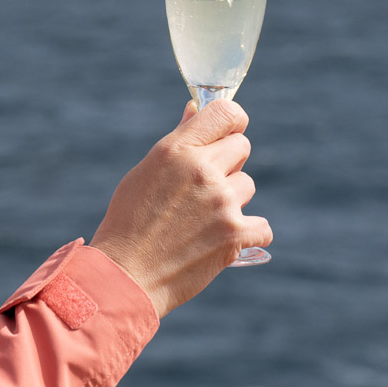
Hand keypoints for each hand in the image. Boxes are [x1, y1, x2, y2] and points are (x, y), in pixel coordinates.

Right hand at [88, 98, 270, 316]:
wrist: (125, 275)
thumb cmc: (129, 221)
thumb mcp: (146, 172)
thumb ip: (178, 141)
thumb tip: (196, 110)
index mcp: (176, 150)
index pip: (226, 112)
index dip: (230, 121)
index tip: (226, 133)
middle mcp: (202, 170)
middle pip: (242, 146)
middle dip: (227, 163)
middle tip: (203, 186)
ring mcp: (221, 203)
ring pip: (247, 185)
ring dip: (231, 200)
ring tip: (201, 218)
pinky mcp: (235, 235)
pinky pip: (262, 225)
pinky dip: (246, 234)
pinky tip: (222, 240)